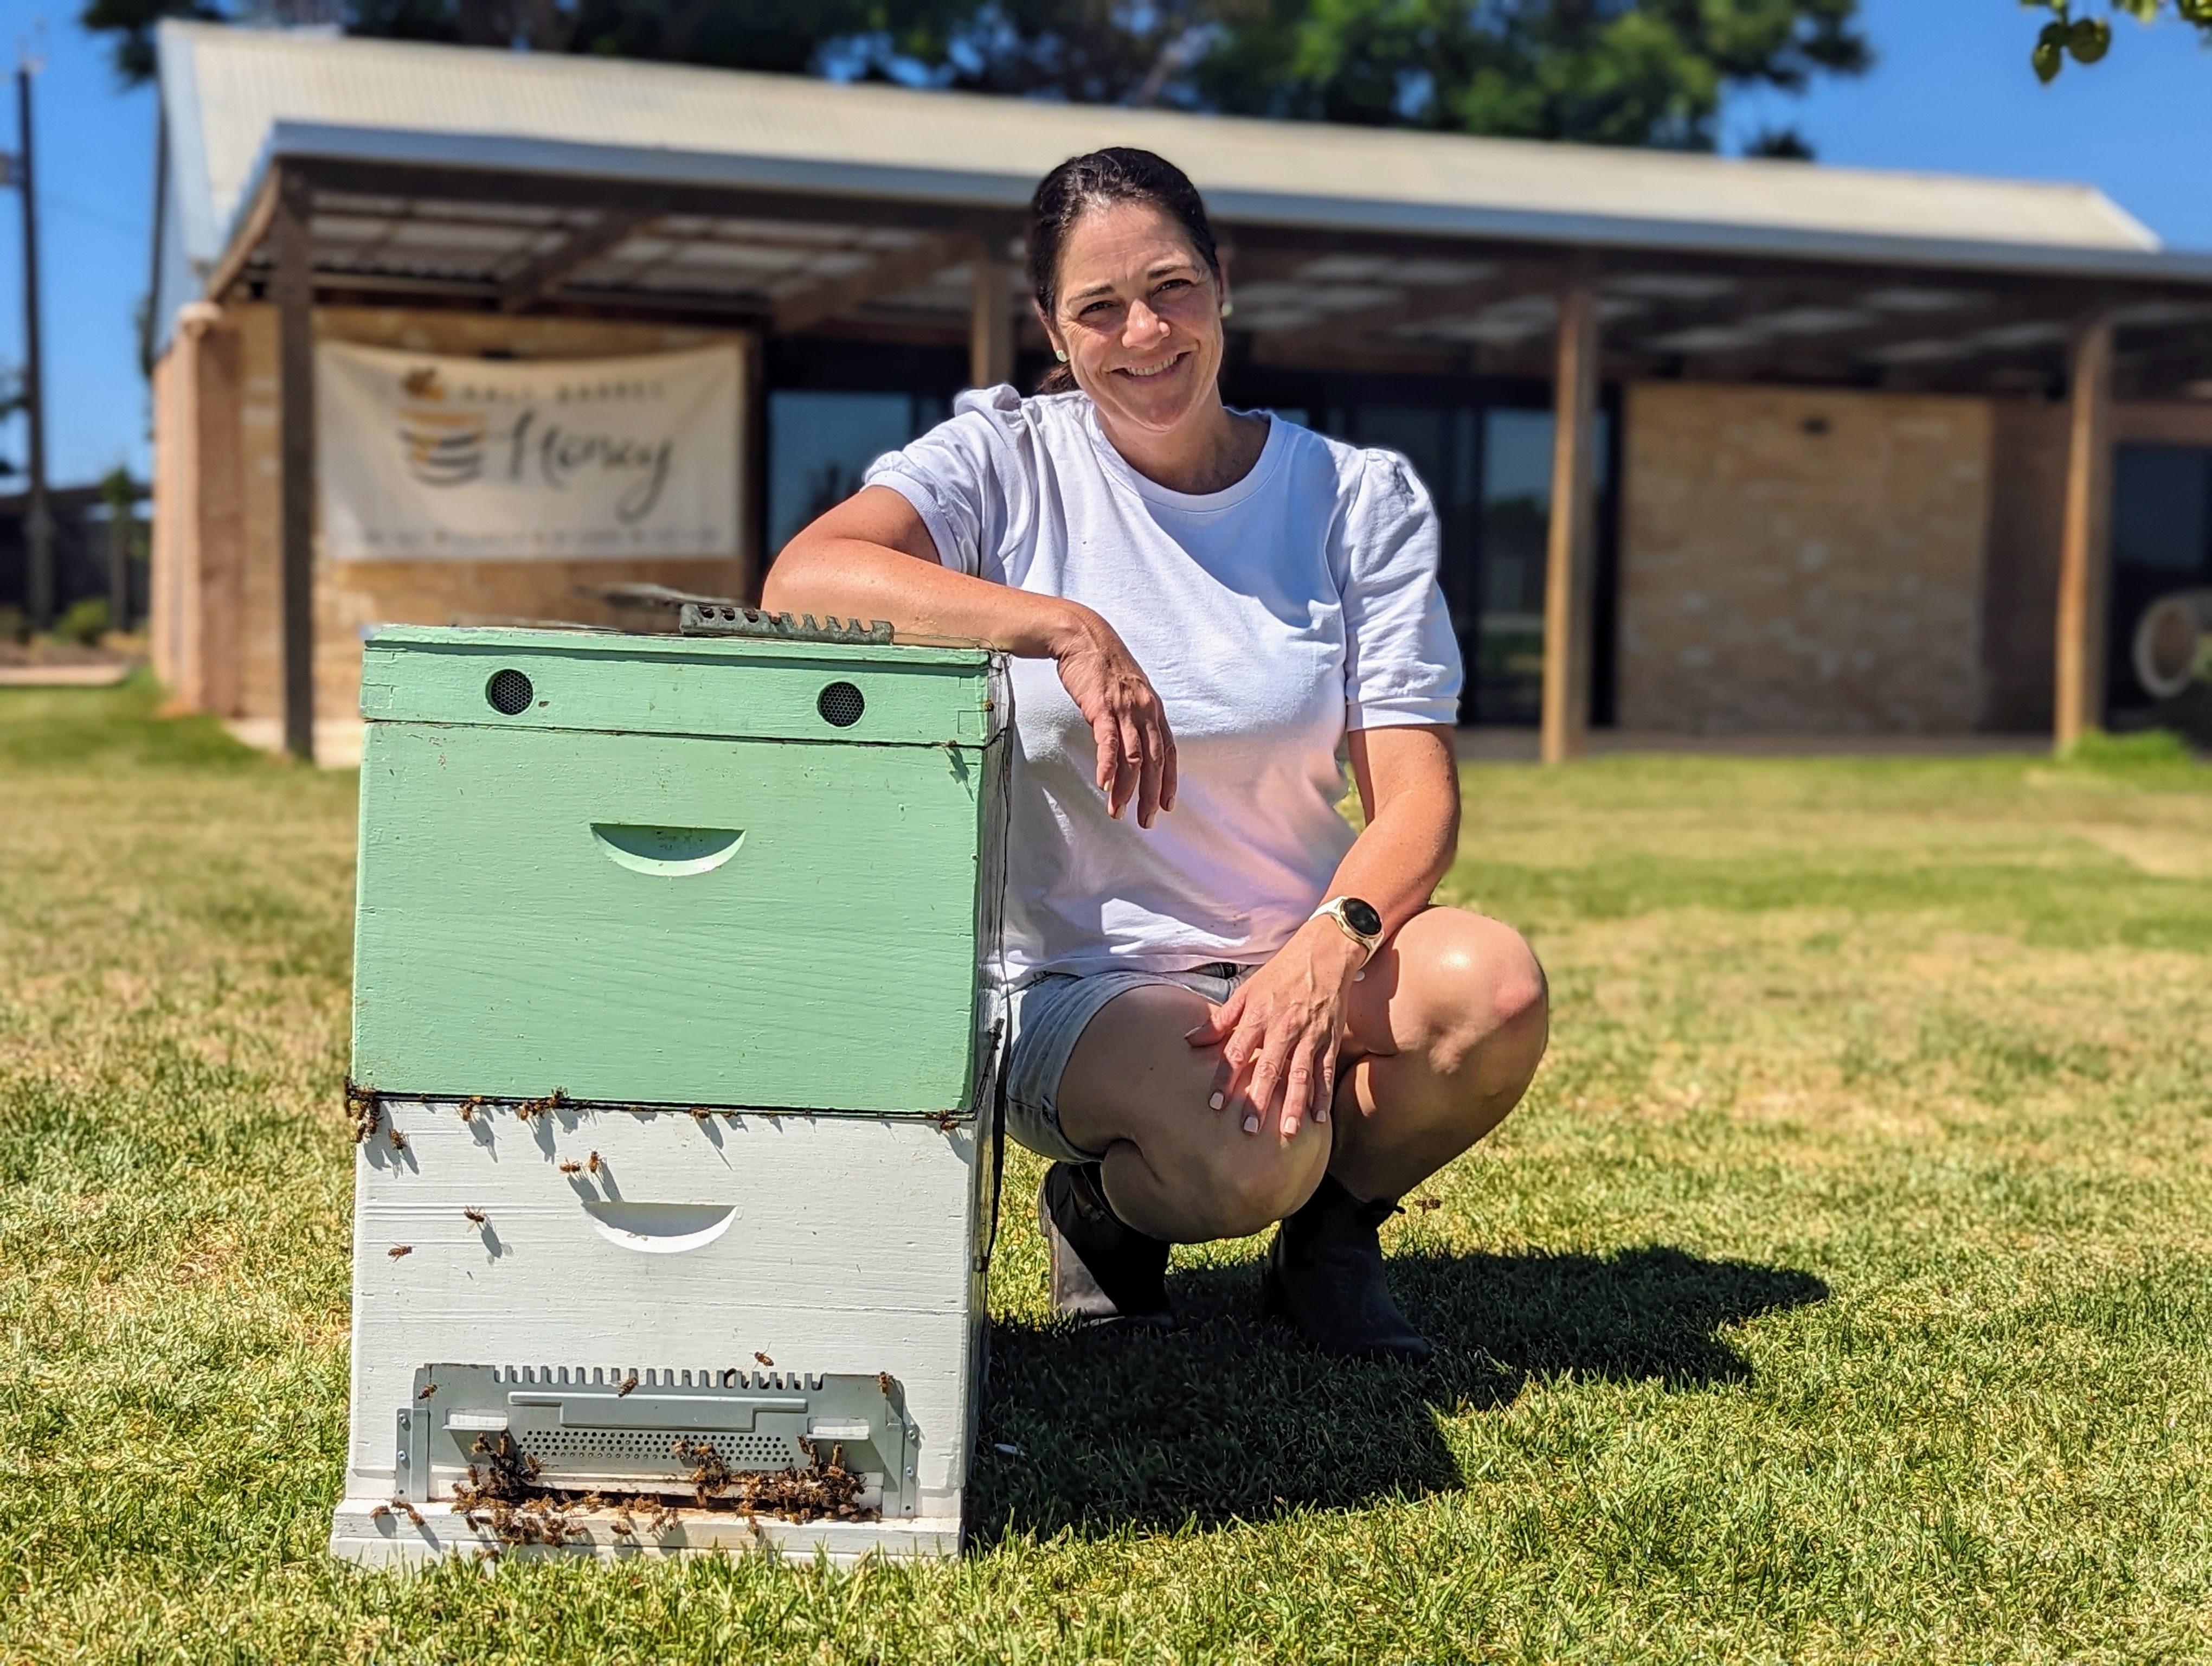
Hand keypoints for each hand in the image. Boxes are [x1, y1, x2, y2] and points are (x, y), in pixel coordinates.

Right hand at [1050, 610, 1177, 827]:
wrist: (1084, 636)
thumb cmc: (1103, 665)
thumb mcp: (1127, 690)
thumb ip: (1134, 715)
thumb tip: (1133, 741)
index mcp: (1153, 709)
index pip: (1168, 751)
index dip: (1169, 780)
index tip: (1168, 805)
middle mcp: (1144, 711)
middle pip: (1154, 761)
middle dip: (1152, 794)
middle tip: (1147, 821)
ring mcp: (1124, 708)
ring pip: (1132, 757)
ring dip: (1126, 788)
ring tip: (1118, 812)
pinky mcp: (1101, 706)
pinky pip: (1108, 741)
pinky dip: (1107, 765)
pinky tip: (1104, 785)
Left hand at [1185, 922, 1364, 1139]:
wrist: (1325, 952)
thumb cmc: (1281, 972)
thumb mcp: (1247, 990)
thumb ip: (1220, 1020)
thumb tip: (1190, 1040)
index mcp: (1258, 1016)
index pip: (1236, 1052)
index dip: (1224, 1078)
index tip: (1214, 1104)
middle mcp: (1283, 1027)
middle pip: (1268, 1068)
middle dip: (1258, 1100)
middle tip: (1248, 1128)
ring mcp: (1309, 1034)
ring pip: (1300, 1075)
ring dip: (1293, 1105)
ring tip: (1286, 1132)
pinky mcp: (1330, 1038)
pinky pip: (1326, 1071)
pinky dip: (1323, 1095)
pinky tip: (1319, 1119)